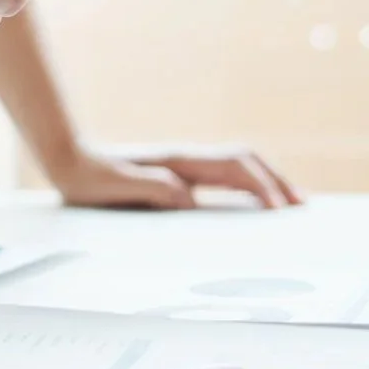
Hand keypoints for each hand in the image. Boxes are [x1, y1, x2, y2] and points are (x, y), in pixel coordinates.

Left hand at [43, 144, 302, 210]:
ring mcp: (183, 165)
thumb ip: (151, 188)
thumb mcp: (115, 186)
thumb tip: (188, 199)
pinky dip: (247, 187)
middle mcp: (186, 159)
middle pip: (246, 162)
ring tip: (290, 204)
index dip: (260, 187)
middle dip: (277, 181)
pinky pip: (222, 178)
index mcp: (178, 162)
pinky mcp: (177, 176)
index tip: (277, 209)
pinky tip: (251, 204)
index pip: (233, 168)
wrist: (66, 160)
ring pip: (238, 168)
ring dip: (267, 182)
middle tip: (302, 206)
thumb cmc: (87, 177)